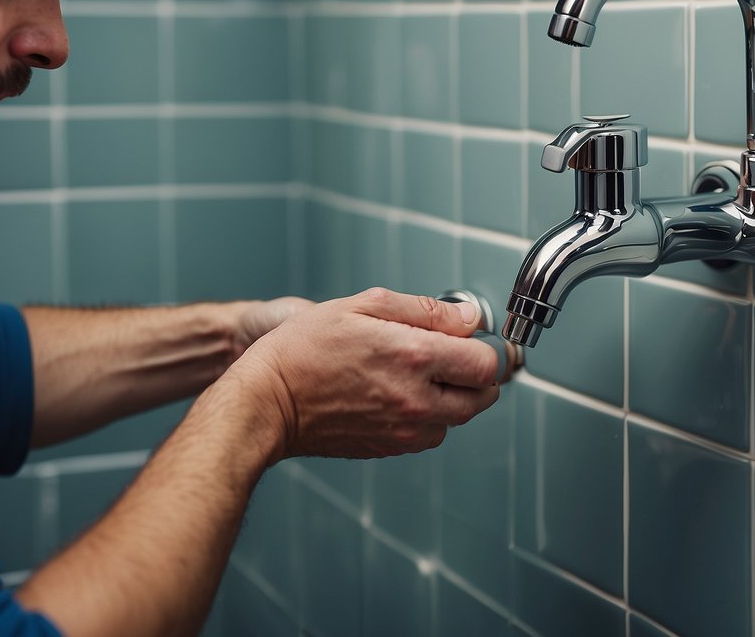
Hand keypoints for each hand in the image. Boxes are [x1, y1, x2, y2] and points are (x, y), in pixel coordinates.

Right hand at [230, 287, 500, 460]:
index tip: (470, 340)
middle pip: (484, 397)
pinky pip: (430, 435)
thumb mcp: (362, 305)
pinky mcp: (391, 448)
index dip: (484, 348)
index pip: (487, 364)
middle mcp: (417, 400)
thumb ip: (424, 310)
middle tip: (450, 357)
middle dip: (475, 376)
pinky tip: (396, 395)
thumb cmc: (304, 349)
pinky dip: (427, 417)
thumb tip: (468, 318)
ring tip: (415, 375)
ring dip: (451, 398)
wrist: (267, 402)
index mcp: (414, 357)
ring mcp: (405, 430)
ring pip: (458, 418)